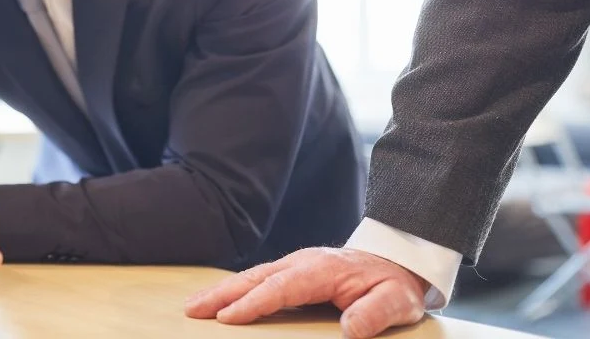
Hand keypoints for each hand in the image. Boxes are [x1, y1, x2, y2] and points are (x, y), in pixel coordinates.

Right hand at [184, 247, 430, 337]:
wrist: (396, 260)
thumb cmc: (394, 284)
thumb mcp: (396, 302)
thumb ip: (374, 314)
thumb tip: (350, 329)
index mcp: (322, 270)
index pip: (280, 288)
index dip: (253, 304)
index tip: (228, 317)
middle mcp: (301, 262)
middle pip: (255, 278)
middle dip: (222, 295)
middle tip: (192, 310)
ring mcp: (295, 264)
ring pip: (251, 277)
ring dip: (221, 291)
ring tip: (194, 305)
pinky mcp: (292, 271)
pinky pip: (258, 279)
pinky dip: (235, 289)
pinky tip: (219, 300)